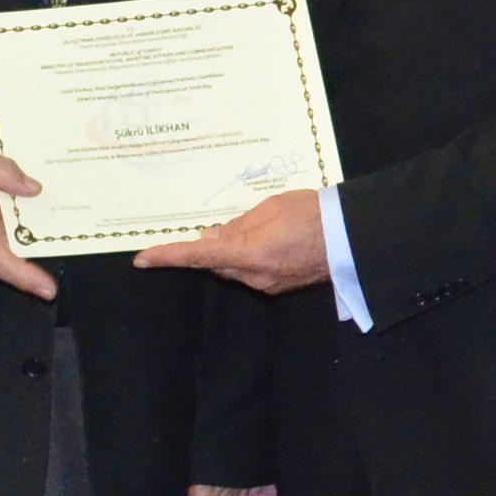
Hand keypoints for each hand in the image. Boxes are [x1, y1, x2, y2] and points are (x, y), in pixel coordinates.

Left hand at [139, 186, 327, 296]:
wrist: (353, 237)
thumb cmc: (313, 213)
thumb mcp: (271, 208)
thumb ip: (237, 225)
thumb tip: (211, 238)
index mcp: (250, 254)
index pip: (199, 256)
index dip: (169, 257)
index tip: (142, 260)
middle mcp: (255, 276)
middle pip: (217, 263)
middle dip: (211, 247)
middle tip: (216, 225)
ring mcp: (268, 285)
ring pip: (234, 268)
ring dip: (232, 250)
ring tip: (254, 225)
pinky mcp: (279, 287)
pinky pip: (251, 272)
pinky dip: (249, 257)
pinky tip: (267, 240)